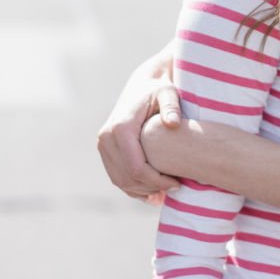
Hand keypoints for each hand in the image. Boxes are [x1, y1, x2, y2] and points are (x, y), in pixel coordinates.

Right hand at [97, 44, 181, 199]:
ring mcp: (103, 145)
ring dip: (142, 191)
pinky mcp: (105, 150)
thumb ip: (172, 107)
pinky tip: (152, 193)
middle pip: (127, 177)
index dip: (156, 181)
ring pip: (120, 180)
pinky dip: (133, 188)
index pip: (136, 167)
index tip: (177, 184)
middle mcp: (106, 138)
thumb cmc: (160, 89)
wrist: (143, 84)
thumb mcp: (169, 93)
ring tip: (166, 193)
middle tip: (175, 189)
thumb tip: (172, 123)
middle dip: (151, 188)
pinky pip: (117, 176)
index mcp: (120, 128)